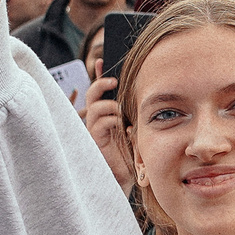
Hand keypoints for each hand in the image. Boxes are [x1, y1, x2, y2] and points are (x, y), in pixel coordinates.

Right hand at [80, 75, 135, 189]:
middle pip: (92, 93)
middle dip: (101, 83)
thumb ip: (133, 110)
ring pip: (95, 107)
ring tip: (121, 111)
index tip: (101, 60)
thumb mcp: (136, 124)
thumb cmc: (134, 149)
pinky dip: (113, 121)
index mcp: (108, 113)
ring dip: (110, 106)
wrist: (129, 174)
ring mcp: (94, 129)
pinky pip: (100, 123)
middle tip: (113, 80)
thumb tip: (142, 88)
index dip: (99, 74)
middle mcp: (98, 119)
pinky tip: (123, 127)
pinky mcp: (95, 140)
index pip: (101, 89)